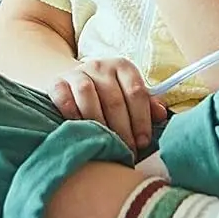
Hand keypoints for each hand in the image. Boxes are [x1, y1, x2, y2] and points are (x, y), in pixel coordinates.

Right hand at [50, 56, 170, 152]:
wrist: (73, 81)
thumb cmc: (107, 93)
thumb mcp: (128, 93)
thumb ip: (146, 104)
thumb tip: (162, 114)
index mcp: (123, 67)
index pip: (136, 92)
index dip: (141, 119)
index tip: (143, 142)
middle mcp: (101, 66)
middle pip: (114, 99)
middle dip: (122, 129)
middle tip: (126, 151)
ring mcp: (78, 73)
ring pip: (88, 95)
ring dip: (98, 123)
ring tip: (104, 144)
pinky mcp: (57, 82)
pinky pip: (64, 97)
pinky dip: (71, 113)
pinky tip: (80, 129)